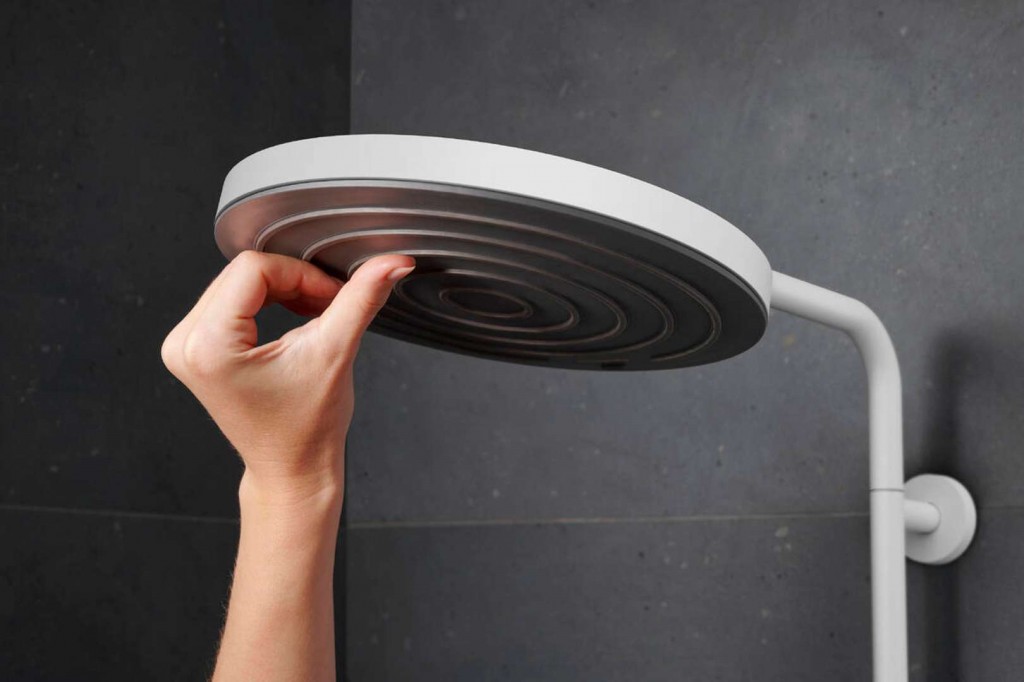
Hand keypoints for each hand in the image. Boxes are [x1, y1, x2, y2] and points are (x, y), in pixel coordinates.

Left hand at [160, 250, 415, 503]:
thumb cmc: (307, 428)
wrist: (292, 468)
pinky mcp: (194, 348)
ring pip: (239, 282)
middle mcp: (184, 343)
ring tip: (314, 316)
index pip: (254, 269)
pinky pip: (230, 298)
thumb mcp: (335, 352)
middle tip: (329, 307)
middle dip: (294, 282)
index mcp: (208, 346)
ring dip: (283, 290)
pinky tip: (292, 321)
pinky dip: (267, 301)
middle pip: (244, 273)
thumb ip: (361, 300)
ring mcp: (183, 346)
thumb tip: (392, 264)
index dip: (303, 275)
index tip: (333, 299)